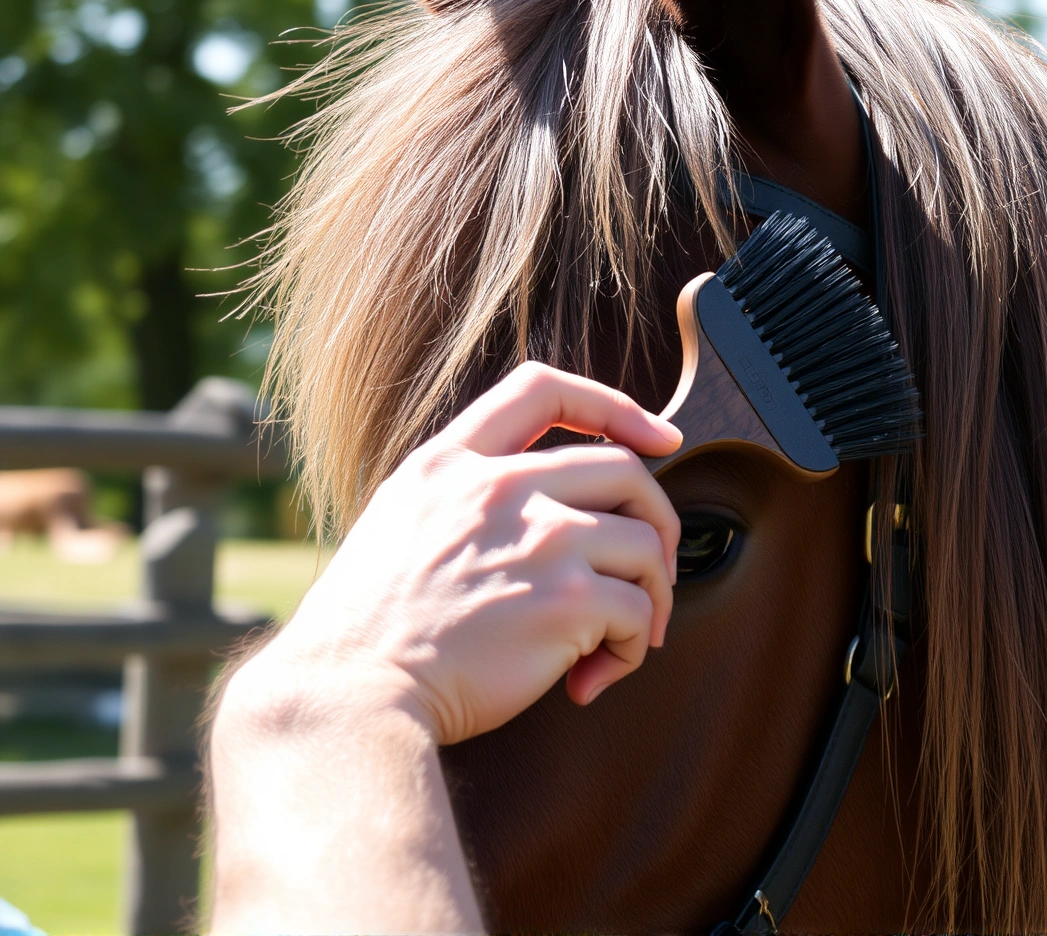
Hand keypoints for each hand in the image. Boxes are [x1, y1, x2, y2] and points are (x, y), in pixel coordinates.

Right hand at [238, 361, 684, 744]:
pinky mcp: (566, 602)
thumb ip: (464, 495)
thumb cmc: (371, 629)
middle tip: (651, 574)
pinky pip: (638, 612)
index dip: (615, 406)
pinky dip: (631, 649)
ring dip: (651, 596)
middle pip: (625, 471)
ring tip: (623, 640)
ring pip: (646, 544)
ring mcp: (540, 541)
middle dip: (658, 522)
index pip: (543, 389)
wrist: (349, 694)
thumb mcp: (399, 521)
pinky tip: (590, 678)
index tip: (660, 439)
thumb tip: (549, 505)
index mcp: (451, 463)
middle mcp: (500, 489)